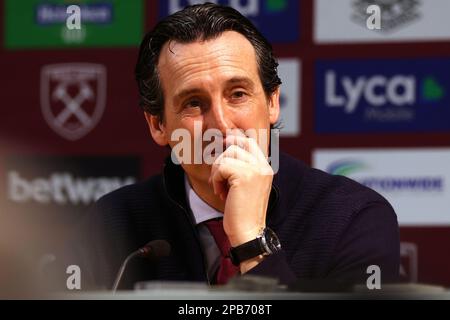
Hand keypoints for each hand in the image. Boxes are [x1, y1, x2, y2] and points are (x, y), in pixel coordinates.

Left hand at [209, 132, 273, 248]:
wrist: (248, 232)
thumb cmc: (242, 211)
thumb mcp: (245, 185)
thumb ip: (240, 166)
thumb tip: (225, 143)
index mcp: (265, 167)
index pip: (249, 141)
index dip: (232, 143)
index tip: (222, 158)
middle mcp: (263, 165)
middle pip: (236, 144)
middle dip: (222, 159)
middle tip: (219, 177)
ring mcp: (255, 169)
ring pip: (227, 155)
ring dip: (217, 171)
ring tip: (221, 188)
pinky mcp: (244, 175)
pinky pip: (221, 167)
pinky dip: (216, 179)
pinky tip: (221, 193)